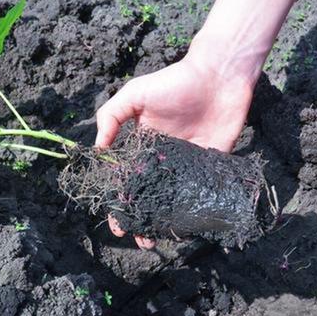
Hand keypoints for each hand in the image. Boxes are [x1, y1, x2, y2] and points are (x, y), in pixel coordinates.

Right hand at [95, 49, 255, 248]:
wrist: (218, 76)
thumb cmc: (173, 83)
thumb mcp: (134, 96)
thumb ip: (111, 118)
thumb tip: (98, 152)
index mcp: (142, 146)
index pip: (125, 178)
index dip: (117, 199)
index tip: (114, 220)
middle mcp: (162, 159)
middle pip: (147, 195)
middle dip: (138, 217)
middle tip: (133, 236)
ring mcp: (187, 165)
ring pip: (172, 200)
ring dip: (162, 221)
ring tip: (154, 239)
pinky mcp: (212, 165)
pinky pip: (201, 193)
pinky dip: (192, 211)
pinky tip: (183, 227)